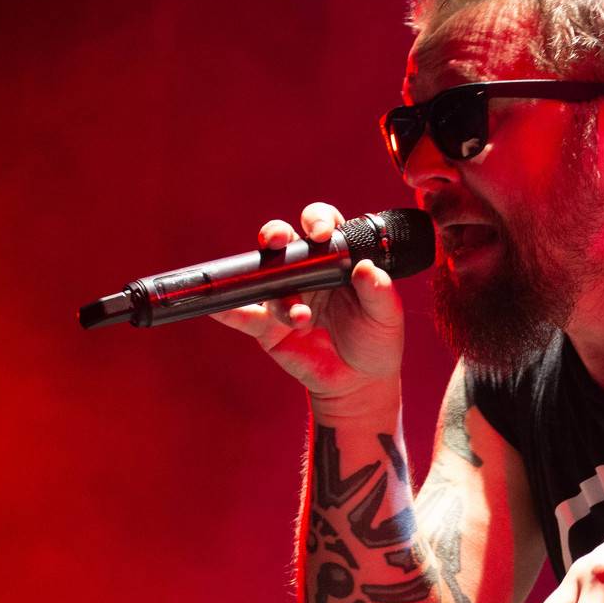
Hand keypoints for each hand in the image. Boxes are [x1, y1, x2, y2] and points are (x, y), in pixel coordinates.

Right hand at [209, 202, 405, 411]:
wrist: (359, 381)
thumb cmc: (375, 339)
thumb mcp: (387, 315)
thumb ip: (380, 290)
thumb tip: (366, 268)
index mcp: (335, 260)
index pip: (321, 226)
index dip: (317, 221)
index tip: (321, 234)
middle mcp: (305, 272)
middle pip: (283, 240)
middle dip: (276, 233)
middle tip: (280, 240)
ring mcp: (283, 296)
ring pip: (264, 278)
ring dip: (278, 294)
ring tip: (300, 319)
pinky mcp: (268, 326)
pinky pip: (243, 314)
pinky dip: (227, 309)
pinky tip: (216, 306)